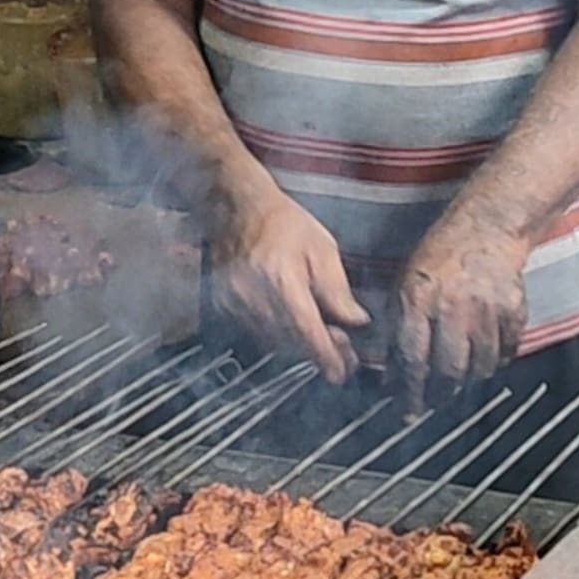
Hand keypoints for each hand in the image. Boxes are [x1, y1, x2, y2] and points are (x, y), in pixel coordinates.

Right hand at [209, 183, 368, 384]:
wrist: (237, 206)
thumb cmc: (281, 221)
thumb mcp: (322, 248)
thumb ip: (337, 289)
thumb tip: (355, 321)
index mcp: (281, 279)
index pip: (307, 332)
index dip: (326, 357)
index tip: (341, 372)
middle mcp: (253, 296)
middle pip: (291, 342)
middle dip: (318, 350)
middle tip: (341, 346)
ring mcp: (234, 303)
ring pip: (273, 341)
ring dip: (298, 343)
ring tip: (319, 329)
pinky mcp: (224, 305)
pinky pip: (255, 331)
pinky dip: (276, 332)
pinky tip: (290, 318)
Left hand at [394, 219, 529, 415]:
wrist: (488, 227)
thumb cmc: (440, 255)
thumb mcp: (405, 284)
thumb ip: (398, 327)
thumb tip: (390, 374)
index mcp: (419, 298)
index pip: (412, 357)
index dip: (408, 390)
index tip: (406, 410)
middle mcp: (453, 306)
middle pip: (448, 370)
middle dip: (438, 394)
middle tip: (432, 401)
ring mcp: (487, 309)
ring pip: (479, 367)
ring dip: (467, 381)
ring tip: (457, 381)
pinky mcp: (514, 310)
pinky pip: (506, 352)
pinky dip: (496, 362)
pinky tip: (484, 359)